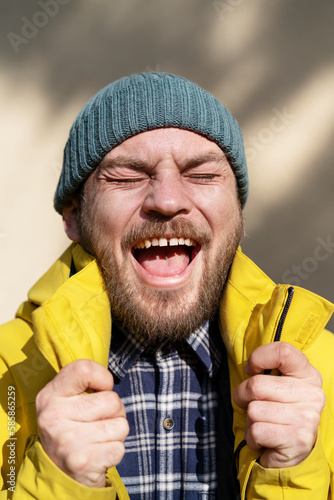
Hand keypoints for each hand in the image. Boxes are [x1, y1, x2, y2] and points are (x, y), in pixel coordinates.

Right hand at [36, 359, 128, 487]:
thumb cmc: (70, 429)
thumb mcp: (64, 403)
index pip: (84, 369)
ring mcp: (68, 440)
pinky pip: (120, 447)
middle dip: (114, 412)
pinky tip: (98, 454)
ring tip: (97, 439)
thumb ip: (82, 385)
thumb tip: (110, 380)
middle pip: (112, 400)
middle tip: (98, 423)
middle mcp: (55, 417)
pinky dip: (114, 451)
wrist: (58, 475)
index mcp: (50, 396)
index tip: (101, 389)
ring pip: (120, 424)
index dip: (102, 378)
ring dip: (116, 433)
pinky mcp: (83, 462)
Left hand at [233, 342, 324, 467]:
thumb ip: (266, 371)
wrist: (292, 450)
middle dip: (243, 396)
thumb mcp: (277, 384)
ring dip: (249, 421)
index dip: (258, 358)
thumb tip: (248, 368)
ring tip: (263, 424)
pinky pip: (256, 432)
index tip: (250, 370)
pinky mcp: (298, 441)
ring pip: (253, 411)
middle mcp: (312, 394)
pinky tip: (264, 440)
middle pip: (256, 385)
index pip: (283, 352)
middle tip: (251, 405)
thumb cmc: (278, 410)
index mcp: (308, 374)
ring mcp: (307, 418)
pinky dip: (252, 438)